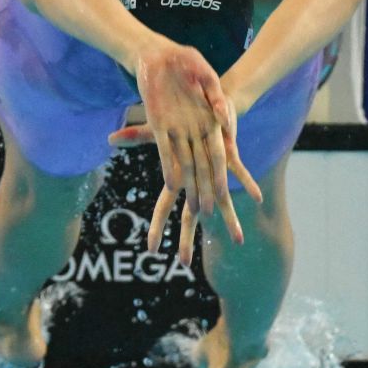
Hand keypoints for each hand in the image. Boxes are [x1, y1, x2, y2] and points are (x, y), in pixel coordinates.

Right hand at [109, 72, 260, 264]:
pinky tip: (258, 199)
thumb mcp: (156, 129)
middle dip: (189, 238)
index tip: (151, 250)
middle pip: (192, 215)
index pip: (164, 207)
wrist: (203, 104)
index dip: (158, 228)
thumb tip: (109, 138)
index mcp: (178, 177)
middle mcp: (196, 180)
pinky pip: (240, 172)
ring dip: (230, 218)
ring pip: (221, 201)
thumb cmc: (178, 119)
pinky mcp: (228, 156)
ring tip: (239, 240)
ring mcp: (213, 171)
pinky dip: (248, 183)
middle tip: (186, 263)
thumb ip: (134, 137)